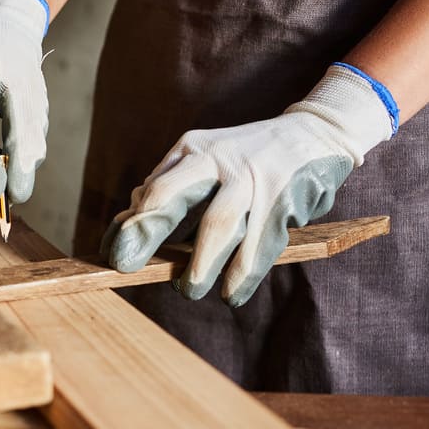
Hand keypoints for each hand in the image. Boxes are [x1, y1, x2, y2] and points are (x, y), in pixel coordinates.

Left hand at [104, 64, 396, 306]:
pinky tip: (231, 294)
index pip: (154, 189)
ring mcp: (253, 178)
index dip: (132, 225)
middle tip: (127, 266)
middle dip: (148, 231)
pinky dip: (244, 274)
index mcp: (193, 151)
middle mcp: (219, 160)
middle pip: (176, 195)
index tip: (114, 256)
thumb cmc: (245, 159)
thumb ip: (167, 191)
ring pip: (219, 225)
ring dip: (200, 263)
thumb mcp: (204, 162)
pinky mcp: (284, 198)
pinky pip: (259, 244)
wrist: (315, 134)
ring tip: (189, 290)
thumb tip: (124, 226)